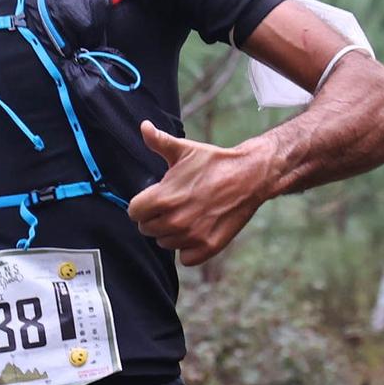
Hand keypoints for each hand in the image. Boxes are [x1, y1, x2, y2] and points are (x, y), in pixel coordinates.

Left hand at [126, 122, 269, 266]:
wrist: (249, 176)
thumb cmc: (214, 162)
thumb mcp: (184, 150)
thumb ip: (159, 142)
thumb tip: (143, 127)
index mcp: (163, 198)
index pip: (134, 213)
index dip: (142, 204)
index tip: (155, 199)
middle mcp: (175, 220)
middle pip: (147, 229)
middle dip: (156, 218)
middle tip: (173, 205)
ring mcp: (192, 236)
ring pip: (165, 243)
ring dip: (172, 233)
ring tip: (187, 215)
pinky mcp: (207, 247)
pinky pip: (185, 258)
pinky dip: (189, 248)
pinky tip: (197, 230)